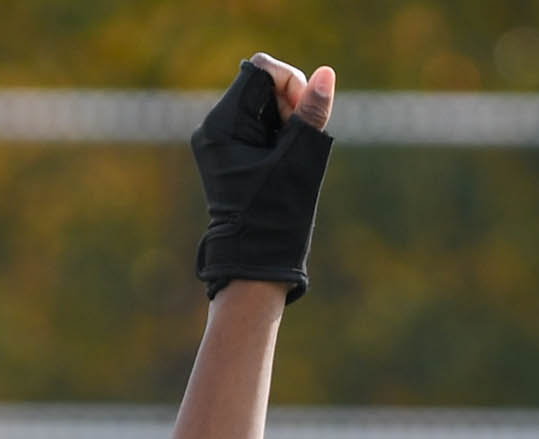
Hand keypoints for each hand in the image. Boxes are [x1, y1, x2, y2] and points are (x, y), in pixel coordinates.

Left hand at [190, 54, 337, 302]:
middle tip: (296, 144)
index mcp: (221, 126)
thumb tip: (326, 73)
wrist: (254, 268)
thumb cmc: (276, 217)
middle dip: (289, 106)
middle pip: (261, 87)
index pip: (261, 71)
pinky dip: (277, 139)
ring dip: (286, 125)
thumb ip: (312, 113)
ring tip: (288, 160)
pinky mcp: (229, 158)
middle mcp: (213, 129)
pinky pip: (258, 129)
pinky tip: (281, 167)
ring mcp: (219, 144)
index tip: (301, 119)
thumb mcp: (299, 159)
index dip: (291, 84)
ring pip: (262, 108)